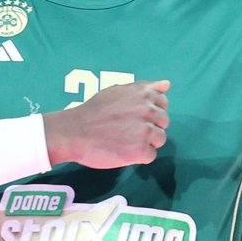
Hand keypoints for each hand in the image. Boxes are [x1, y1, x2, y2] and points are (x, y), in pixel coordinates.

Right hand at [44, 80, 170, 168]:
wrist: (75, 132)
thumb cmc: (94, 110)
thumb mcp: (118, 90)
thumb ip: (144, 88)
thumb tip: (167, 84)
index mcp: (144, 94)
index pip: (163, 103)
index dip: (149, 111)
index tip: (134, 116)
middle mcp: (148, 110)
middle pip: (163, 122)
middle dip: (149, 126)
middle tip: (127, 129)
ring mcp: (146, 131)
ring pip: (159, 139)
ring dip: (145, 142)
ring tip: (125, 140)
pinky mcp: (141, 150)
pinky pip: (150, 155)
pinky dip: (138, 156)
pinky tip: (123, 150)